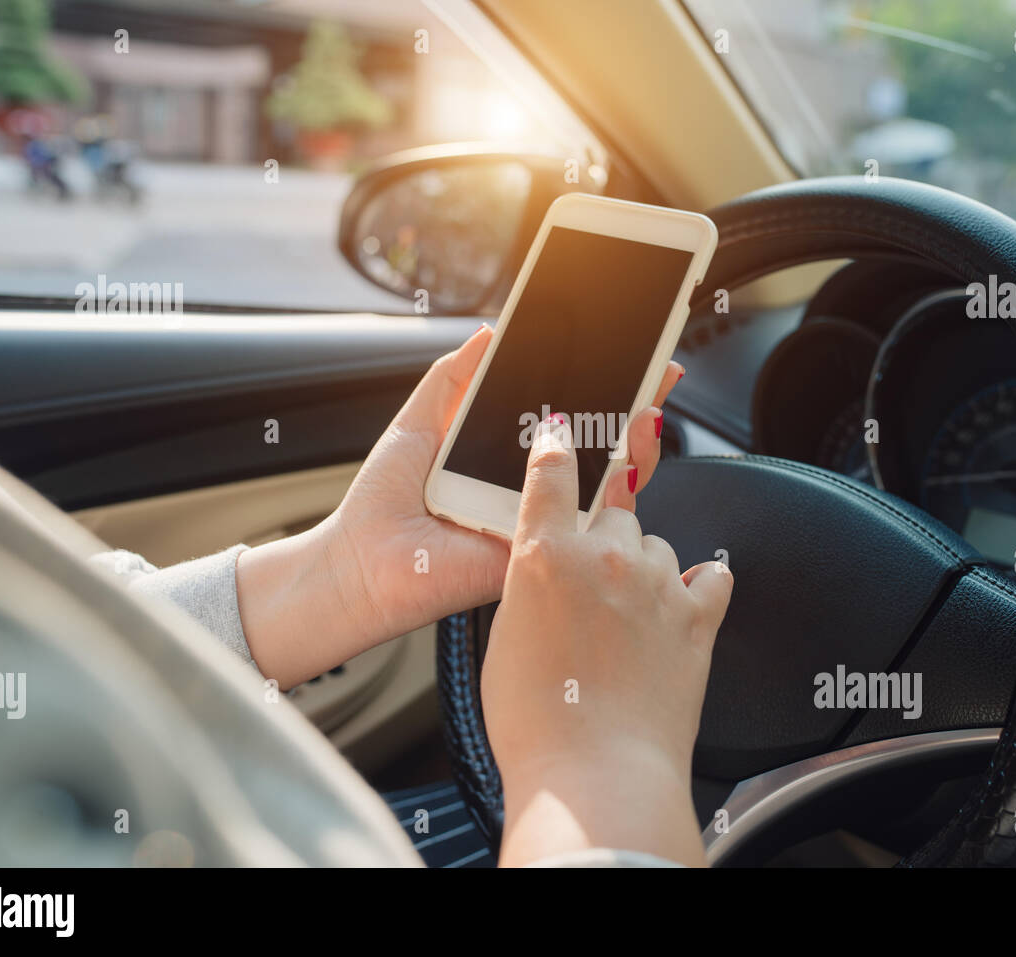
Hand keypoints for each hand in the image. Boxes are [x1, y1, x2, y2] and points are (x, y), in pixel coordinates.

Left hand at [236, 325, 684, 687]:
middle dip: (633, 407)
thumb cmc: (380, 505)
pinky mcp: (543, 550)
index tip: (625, 356)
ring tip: (646, 406)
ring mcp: (541, 522)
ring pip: (607, 484)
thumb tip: (488, 333)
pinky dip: (614, 489)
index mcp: (504, 462)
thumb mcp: (418, 423)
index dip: (598, 390)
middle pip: (597, 447)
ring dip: (638, 443)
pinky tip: (626, 454)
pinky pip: (589, 523)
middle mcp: (530, 491)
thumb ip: (453, 379)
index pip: (565, 421)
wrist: (360, 563)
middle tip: (654, 372)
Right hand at [483, 415, 732, 866]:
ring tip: (626, 620)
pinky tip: (682, 606)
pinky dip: (698, 586)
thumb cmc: (538, 722)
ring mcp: (658, 580)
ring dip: (645, 566)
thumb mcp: (505, 640)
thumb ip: (530, 587)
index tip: (561, 434)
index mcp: (545, 553)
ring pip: (658, 544)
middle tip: (590, 583)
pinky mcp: (699, 614)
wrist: (597, 773)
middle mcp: (606, 553)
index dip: (556, 446)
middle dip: (603, 534)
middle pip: (614, 509)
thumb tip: (549, 575)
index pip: (553, 471)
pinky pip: (711, 575)